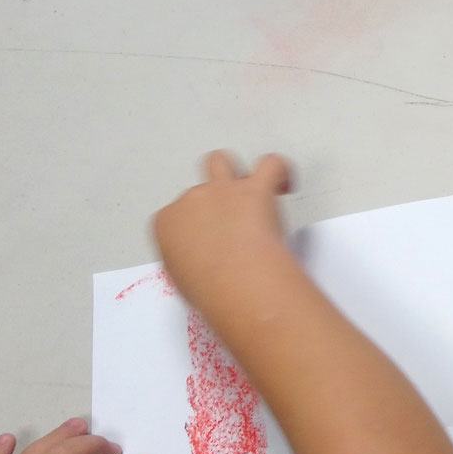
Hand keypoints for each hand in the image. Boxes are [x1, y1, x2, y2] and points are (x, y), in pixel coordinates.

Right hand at [152, 151, 295, 318]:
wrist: (234, 284)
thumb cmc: (209, 292)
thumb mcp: (184, 282)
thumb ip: (190, 262)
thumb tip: (206, 268)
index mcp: (168, 223)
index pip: (177, 217)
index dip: (196, 231)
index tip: (210, 249)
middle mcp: (192, 200)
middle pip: (200, 192)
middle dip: (213, 205)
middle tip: (231, 228)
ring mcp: (222, 190)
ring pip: (220, 161)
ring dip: (234, 174)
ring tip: (252, 193)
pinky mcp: (255, 189)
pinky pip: (271, 164)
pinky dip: (280, 171)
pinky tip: (284, 186)